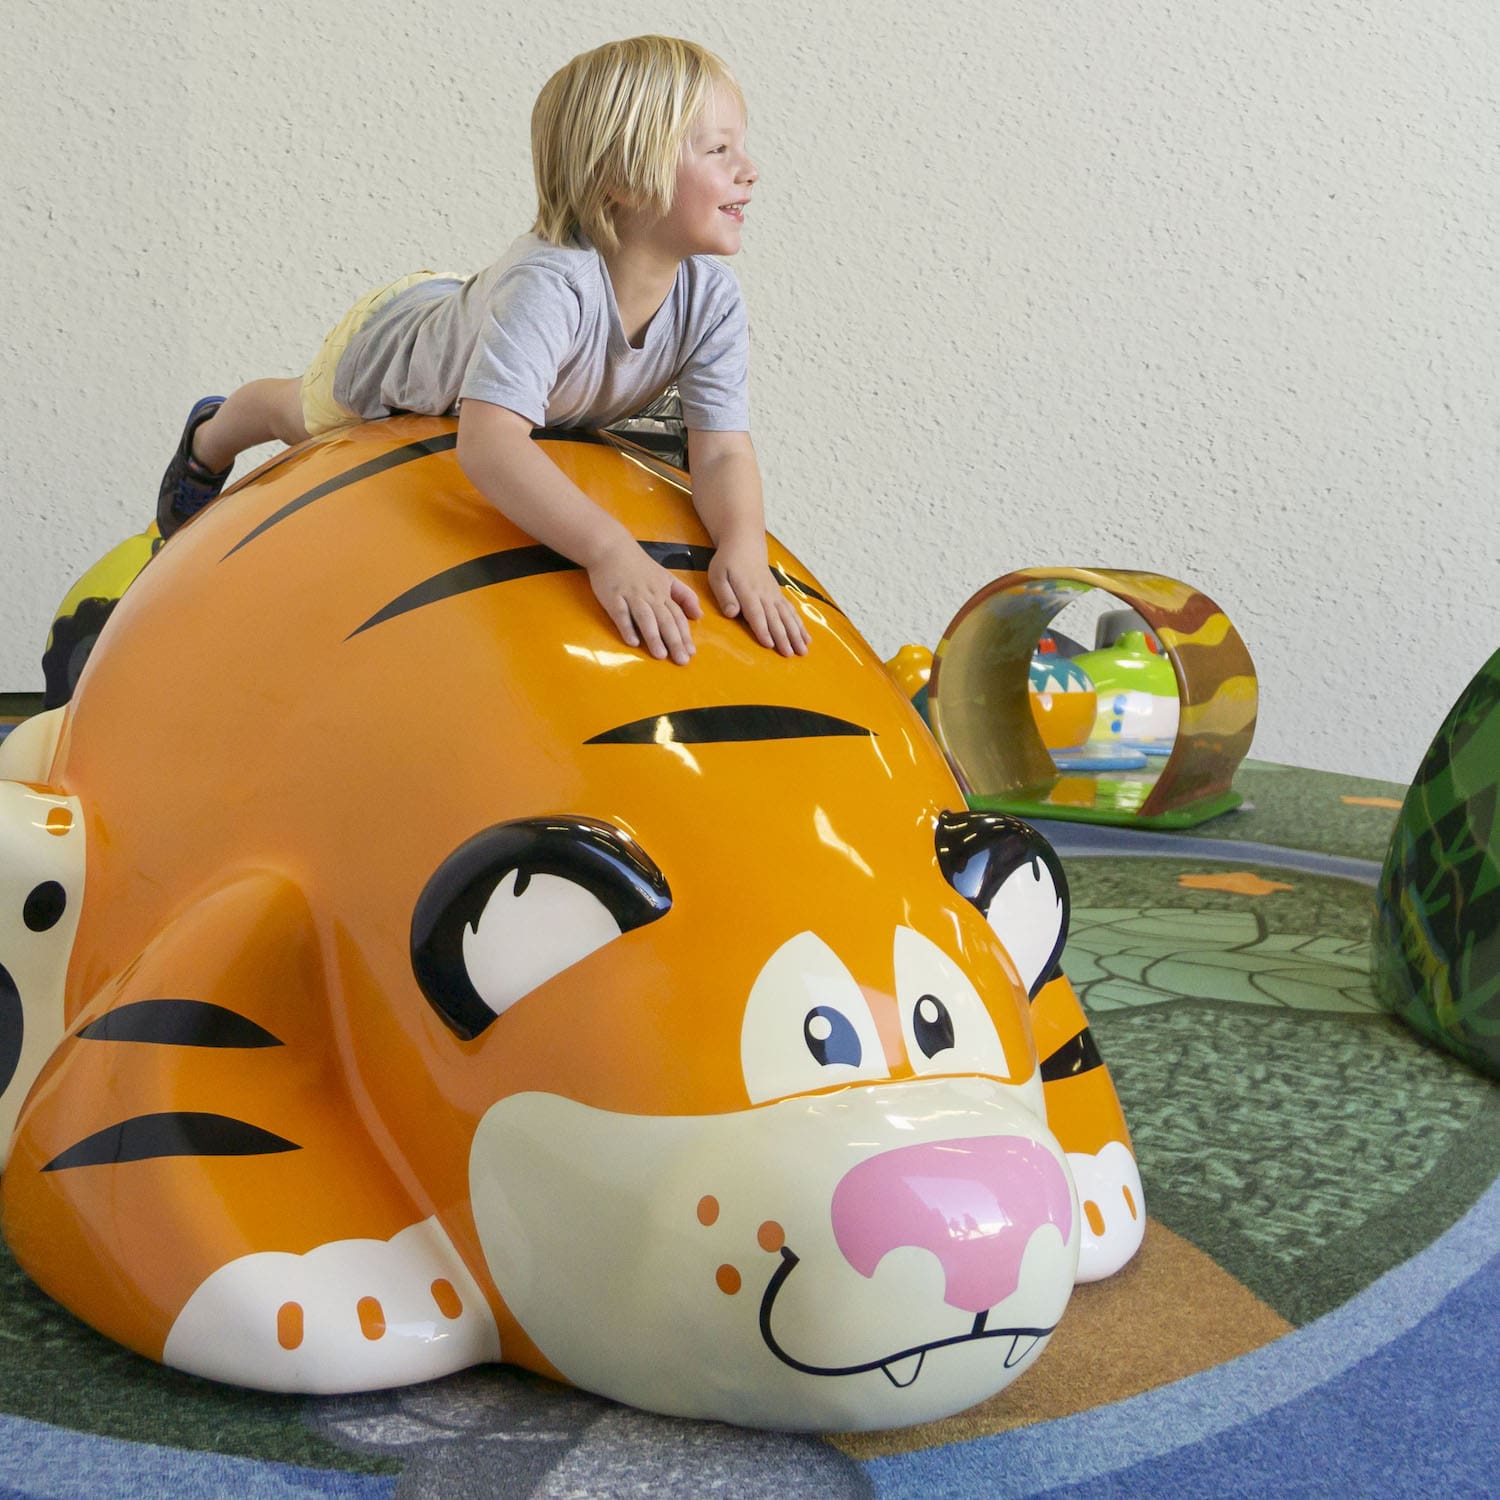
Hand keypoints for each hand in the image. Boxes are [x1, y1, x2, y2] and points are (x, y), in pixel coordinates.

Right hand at [587, 539, 702, 664]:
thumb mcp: (666, 577)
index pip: (678, 616)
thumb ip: (683, 595)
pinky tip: (633, 642)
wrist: (611, 547)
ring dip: (654, 636)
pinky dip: (627, 627)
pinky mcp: (613, 597)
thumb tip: (699, 615)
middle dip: (675, 641)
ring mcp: (631, 596)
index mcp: (663, 591)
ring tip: (661, 655)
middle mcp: (650, 595)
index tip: (691, 652)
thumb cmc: (639, 565)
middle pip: (666, 620)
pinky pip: (621, 614)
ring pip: (646, 618)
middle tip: (682, 661)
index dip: (685, 634)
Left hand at [708, 542, 810, 655]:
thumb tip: (732, 613)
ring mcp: (774, 595)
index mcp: (748, 592)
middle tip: (791, 654)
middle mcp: (764, 595)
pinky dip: (800, 625)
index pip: (756, 614)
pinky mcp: (779, 595)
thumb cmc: (727, 563)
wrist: (745, 545)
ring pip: (787, 617)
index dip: (763, 629)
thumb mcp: (718, 576)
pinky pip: (792, 612)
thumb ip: (725, 595)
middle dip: (784, 637)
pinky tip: (807, 637)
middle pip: (775, 619)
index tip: (770, 644)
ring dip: (796, 634)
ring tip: (803, 650)